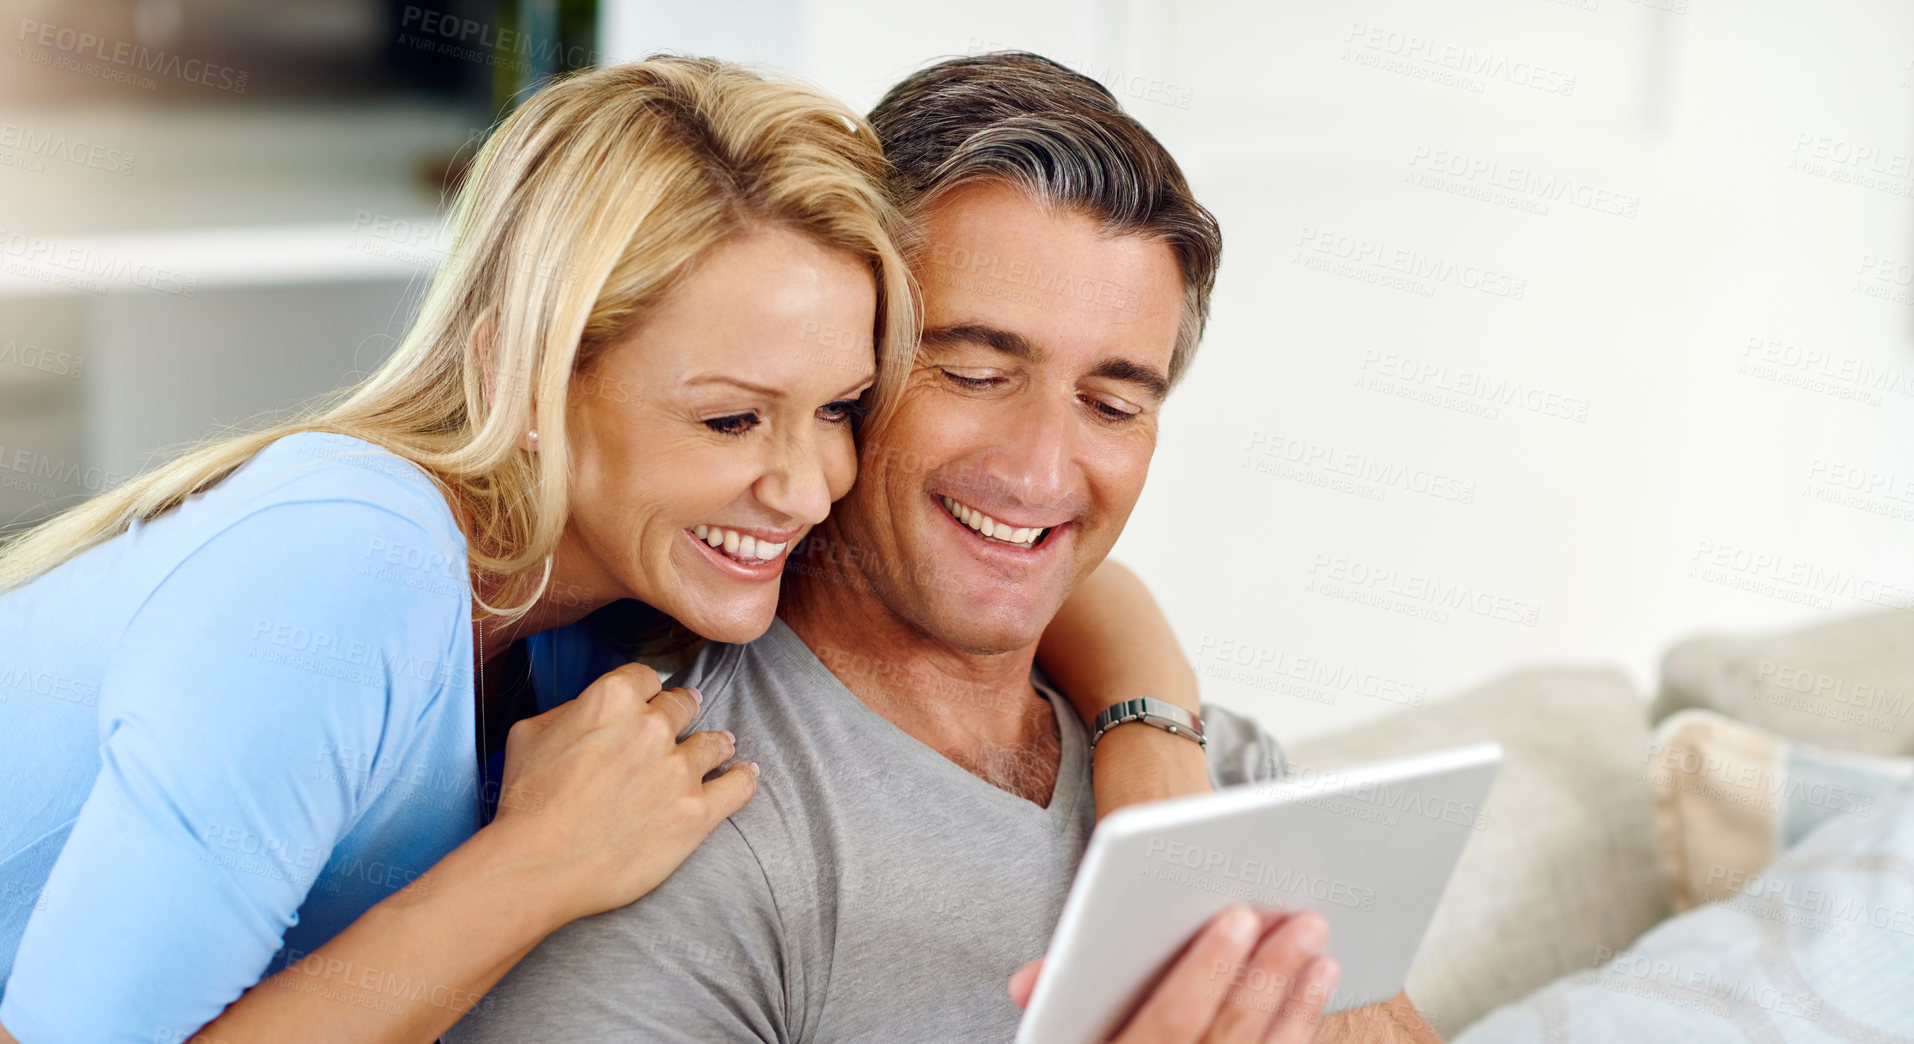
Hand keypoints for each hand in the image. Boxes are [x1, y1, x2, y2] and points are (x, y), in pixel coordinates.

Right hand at [483, 661, 757, 925]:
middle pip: (683, 705)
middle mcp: (653, 727)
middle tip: (681, 723)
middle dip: (681, 713)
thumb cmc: (526, 803)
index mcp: (614, 698)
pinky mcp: (697, 811)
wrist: (539, 865)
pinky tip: (744, 774)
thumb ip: (571, 710)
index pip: (647, 677)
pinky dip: (742, 778)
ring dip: (714, 745)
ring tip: (720, 749)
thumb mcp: (530, 733)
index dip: (646, 692)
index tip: (647, 703)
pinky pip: (738, 786)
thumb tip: (591, 710)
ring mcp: (680, 769)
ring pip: (715, 743)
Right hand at [1010, 905, 1339, 1043]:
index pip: (1169, 1025)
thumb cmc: (1098, 1041)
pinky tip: (1312, 990)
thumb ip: (1058, 1003)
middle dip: (1267, 974)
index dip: (1205, 972)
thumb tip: (1034, 978)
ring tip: (1318, 946)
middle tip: (1302, 921)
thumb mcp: (1062, 1038)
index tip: (1237, 918)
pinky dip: (1298, 1028)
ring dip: (1294, 1001)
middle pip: (1227, 1037)